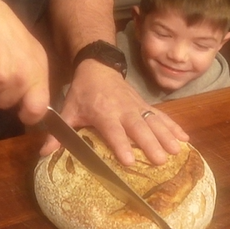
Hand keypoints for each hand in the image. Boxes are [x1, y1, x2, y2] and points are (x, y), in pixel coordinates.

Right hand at [0, 0, 49, 125]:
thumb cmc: (11, 35)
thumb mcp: (35, 54)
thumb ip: (36, 80)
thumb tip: (35, 105)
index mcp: (36, 75)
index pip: (37, 109)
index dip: (29, 115)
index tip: (23, 113)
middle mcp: (19, 79)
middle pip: (6, 104)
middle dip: (2, 93)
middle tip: (0, 70)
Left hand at [40, 60, 188, 164]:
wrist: (98, 67)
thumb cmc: (83, 93)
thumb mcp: (68, 110)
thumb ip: (58, 132)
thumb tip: (44, 154)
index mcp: (102, 112)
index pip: (112, 130)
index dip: (120, 144)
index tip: (128, 161)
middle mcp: (123, 109)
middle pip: (138, 127)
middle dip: (149, 143)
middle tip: (161, 159)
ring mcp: (137, 106)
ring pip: (153, 120)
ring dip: (166, 135)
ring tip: (177, 151)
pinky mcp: (145, 104)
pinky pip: (161, 115)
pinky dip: (174, 126)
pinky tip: (185, 139)